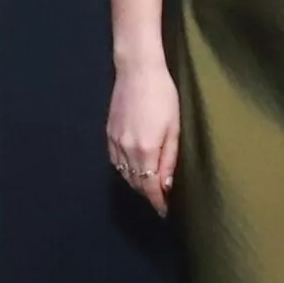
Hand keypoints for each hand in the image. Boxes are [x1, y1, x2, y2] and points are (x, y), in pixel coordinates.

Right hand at [106, 62, 179, 215]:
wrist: (138, 71)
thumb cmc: (163, 95)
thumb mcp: (174, 127)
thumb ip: (170, 157)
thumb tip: (167, 184)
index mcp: (145, 149)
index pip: (149, 187)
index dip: (157, 202)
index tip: (165, 211)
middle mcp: (126, 149)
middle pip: (136, 183)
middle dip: (148, 194)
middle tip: (161, 199)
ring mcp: (114, 141)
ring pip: (124, 173)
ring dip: (137, 183)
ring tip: (151, 186)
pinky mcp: (108, 133)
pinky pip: (115, 161)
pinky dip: (125, 170)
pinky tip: (135, 169)